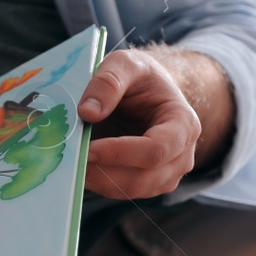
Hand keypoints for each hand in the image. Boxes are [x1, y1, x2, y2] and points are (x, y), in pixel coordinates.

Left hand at [76, 49, 202, 200]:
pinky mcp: (147, 183)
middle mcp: (181, 155)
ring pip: (132, 190)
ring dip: (99, 181)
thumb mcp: (126, 63)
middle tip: (72, 160)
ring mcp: (166, 174)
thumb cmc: (141, 77)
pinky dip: (99, 183)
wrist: (150, 91)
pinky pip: (122, 191)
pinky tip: (79, 167)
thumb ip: (108, 81)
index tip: (89, 149)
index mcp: (183, 124)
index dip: (122, 153)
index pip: (156, 149)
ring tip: (71, 163)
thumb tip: (87, 112)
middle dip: (105, 172)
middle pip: (145, 178)